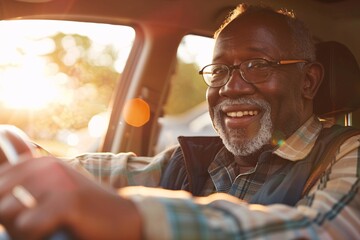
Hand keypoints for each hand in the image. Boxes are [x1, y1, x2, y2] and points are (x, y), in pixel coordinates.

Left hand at [0, 157, 141, 239]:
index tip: (29, 208)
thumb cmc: (86, 208)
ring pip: (6, 210)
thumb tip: (3, 145)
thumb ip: (29, 174)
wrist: (124, 217)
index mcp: (41, 163)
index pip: (0, 177)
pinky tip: (53, 231)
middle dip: (7, 216)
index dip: (4, 199)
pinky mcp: (67, 201)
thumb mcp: (57, 187)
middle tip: (34, 223)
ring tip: (42, 228)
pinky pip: (28, 225)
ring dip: (19, 227)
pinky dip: (35, 235)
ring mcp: (57, 182)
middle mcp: (47, 167)